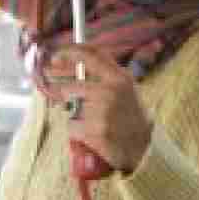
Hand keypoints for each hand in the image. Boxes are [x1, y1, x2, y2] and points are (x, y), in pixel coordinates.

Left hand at [46, 44, 153, 174]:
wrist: (142, 148)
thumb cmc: (131, 117)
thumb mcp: (126, 89)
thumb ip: (105, 74)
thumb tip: (74, 63)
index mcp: (120, 78)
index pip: (92, 56)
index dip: (71, 52)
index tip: (56, 55)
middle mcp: (110, 91)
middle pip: (70, 88)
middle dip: (66, 96)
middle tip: (76, 105)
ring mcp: (102, 111)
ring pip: (70, 109)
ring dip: (75, 116)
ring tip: (92, 122)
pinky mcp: (95, 129)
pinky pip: (72, 126)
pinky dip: (77, 131)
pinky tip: (91, 134)